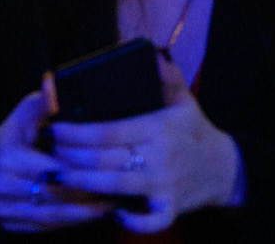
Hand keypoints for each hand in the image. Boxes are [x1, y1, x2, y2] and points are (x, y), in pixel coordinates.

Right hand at [0, 90, 110, 232]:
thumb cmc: (13, 137)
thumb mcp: (25, 115)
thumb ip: (43, 101)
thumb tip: (53, 80)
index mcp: (8, 158)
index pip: (51, 167)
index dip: (79, 168)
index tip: (106, 167)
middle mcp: (2, 187)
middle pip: (54, 195)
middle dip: (86, 195)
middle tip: (117, 189)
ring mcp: (4, 210)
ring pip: (50, 216)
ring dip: (82, 214)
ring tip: (110, 206)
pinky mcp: (10, 225)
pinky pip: (43, 227)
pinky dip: (68, 223)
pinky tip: (90, 215)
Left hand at [51, 54, 242, 232]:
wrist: (224, 168)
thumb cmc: (195, 132)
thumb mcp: (184, 101)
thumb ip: (166, 77)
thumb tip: (152, 53)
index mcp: (158, 127)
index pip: (110, 131)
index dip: (78, 132)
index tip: (56, 128)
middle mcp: (160, 156)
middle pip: (105, 159)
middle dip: (72, 157)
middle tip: (49, 153)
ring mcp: (165, 184)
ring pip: (115, 186)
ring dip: (83, 184)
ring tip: (59, 178)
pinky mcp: (170, 208)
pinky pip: (149, 220)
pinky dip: (132, 221)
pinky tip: (113, 212)